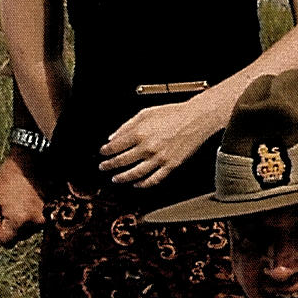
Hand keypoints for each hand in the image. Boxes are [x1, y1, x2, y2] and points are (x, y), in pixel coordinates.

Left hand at [0, 152, 47, 250]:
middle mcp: (36, 223)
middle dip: (14, 225)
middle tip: (12, 202)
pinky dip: (36, 213)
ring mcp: (48, 217)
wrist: (33, 158)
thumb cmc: (9, 177)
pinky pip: (41, 221)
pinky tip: (33, 198)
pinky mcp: (56, 212)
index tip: (1, 213)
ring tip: (23, 197)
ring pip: (31, 230)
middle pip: (20, 237)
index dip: (0, 230)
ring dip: (26, 219)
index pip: (6, 242)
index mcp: (18, 221)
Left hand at [96, 91, 227, 192]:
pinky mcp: (170, 165)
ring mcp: (159, 158)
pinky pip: (154, 179)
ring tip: (115, 179)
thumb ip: (126, 126)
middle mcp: (148, 147)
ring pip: (135, 173)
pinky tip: (137, 184)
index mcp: (140, 133)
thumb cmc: (173, 113)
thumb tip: (113, 137)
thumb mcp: (145, 113)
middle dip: (109, 165)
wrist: (195, 119)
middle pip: (122, 161)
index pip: (115, 146)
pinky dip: (143, 184)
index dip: (106, 151)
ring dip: (123, 178)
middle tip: (103, 167)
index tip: (102, 153)